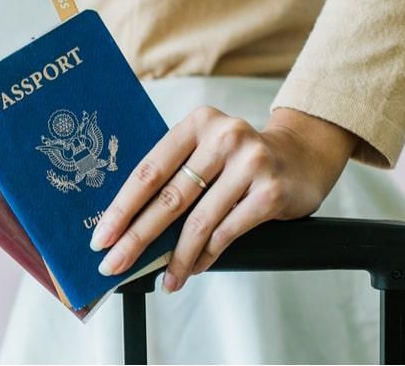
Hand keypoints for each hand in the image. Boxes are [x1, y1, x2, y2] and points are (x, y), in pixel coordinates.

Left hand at [89, 106, 358, 291]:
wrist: (302, 157)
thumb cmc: (237, 160)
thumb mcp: (204, 151)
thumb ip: (173, 176)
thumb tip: (126, 227)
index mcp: (196, 123)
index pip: (149, 171)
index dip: (121, 208)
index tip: (101, 237)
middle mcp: (223, 137)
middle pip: (169, 198)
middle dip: (137, 238)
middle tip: (114, 265)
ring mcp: (250, 163)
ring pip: (199, 221)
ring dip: (177, 258)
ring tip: (164, 280)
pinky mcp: (271, 190)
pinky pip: (227, 232)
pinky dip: (206, 255)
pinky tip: (193, 269)